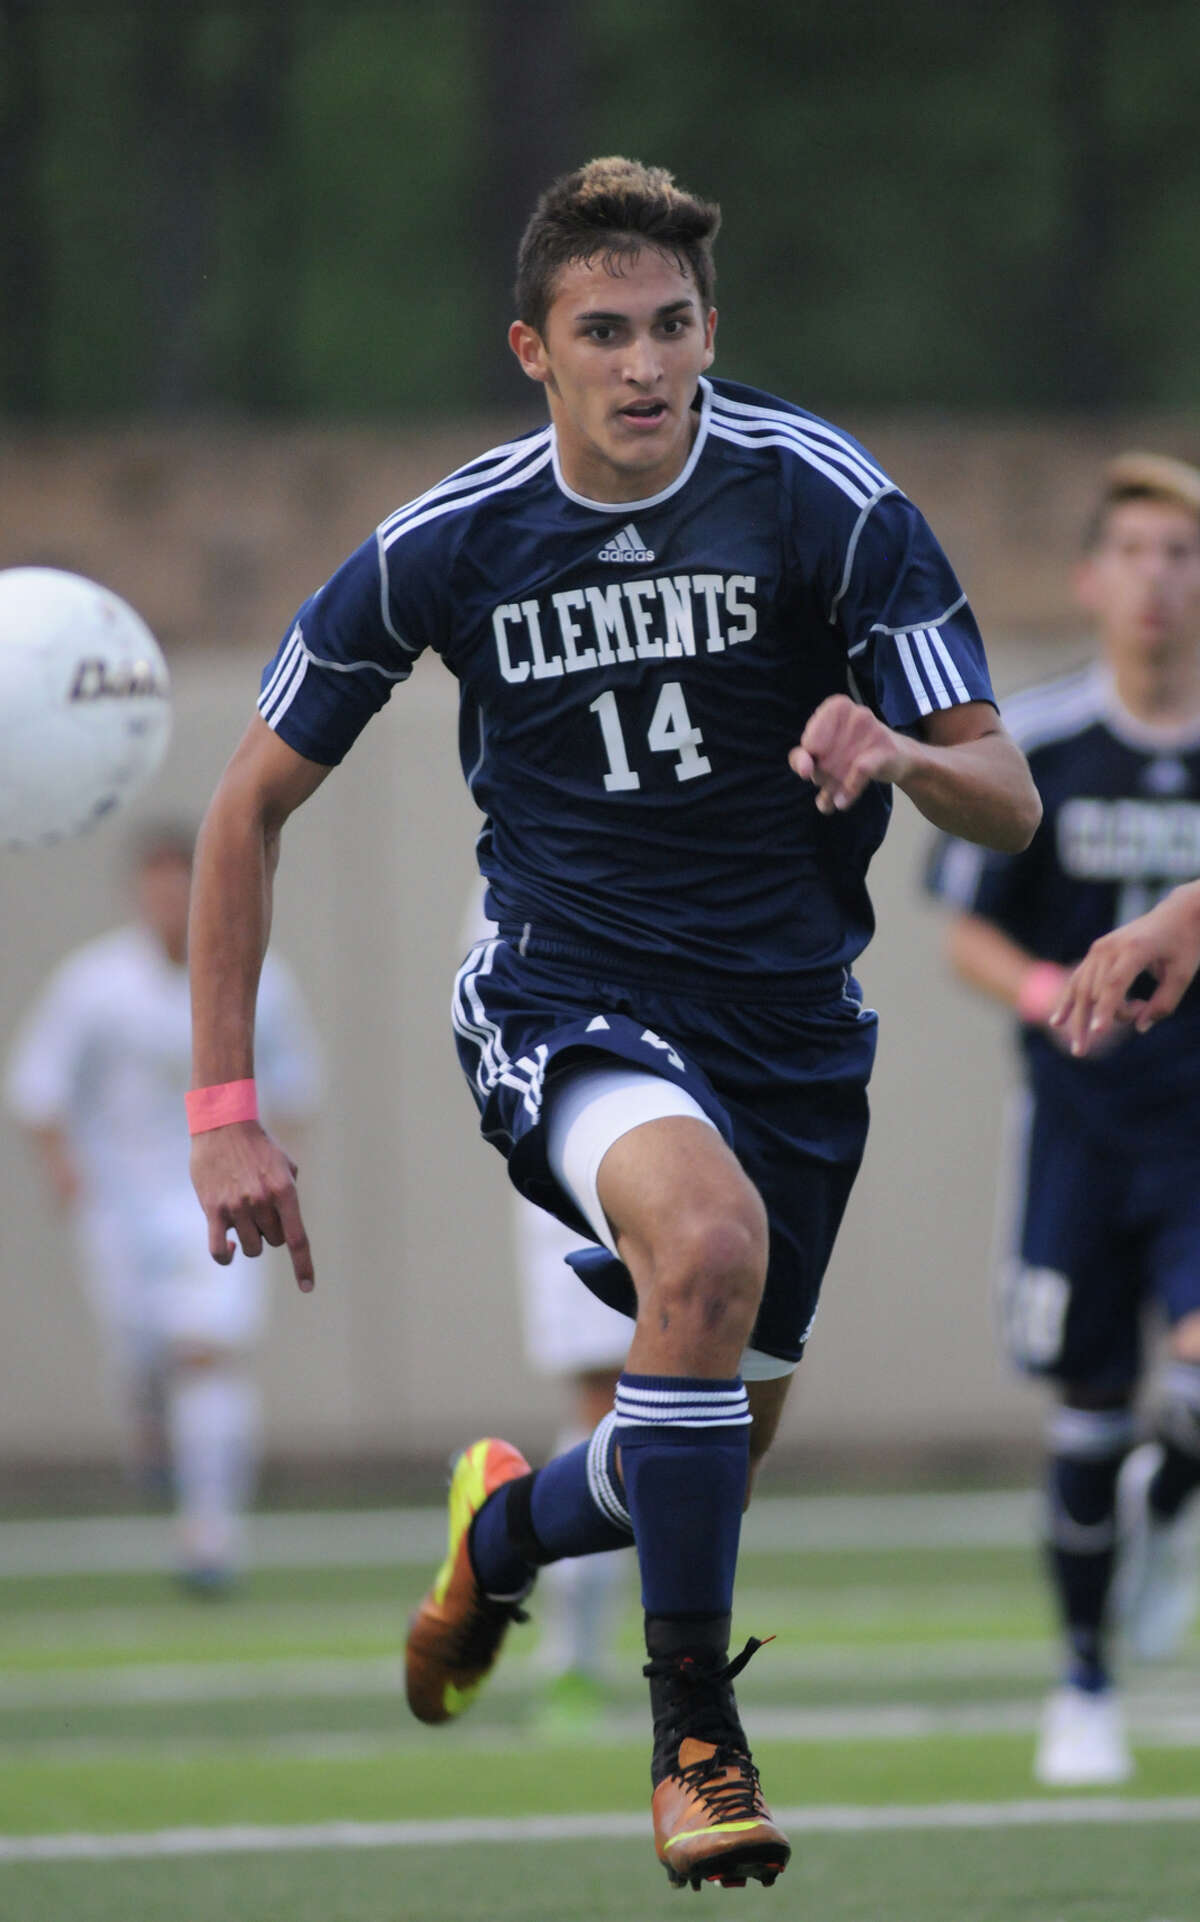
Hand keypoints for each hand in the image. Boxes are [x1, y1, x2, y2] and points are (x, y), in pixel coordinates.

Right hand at [190, 1119, 314, 1290]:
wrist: (224, 1126)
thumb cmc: (258, 1146)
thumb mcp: (286, 1165)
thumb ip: (290, 1194)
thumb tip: (287, 1225)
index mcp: (285, 1191)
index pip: (298, 1238)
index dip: (303, 1266)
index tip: (307, 1287)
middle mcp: (262, 1201)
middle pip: (274, 1242)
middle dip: (272, 1231)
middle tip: (262, 1209)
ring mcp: (237, 1207)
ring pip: (251, 1247)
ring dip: (251, 1239)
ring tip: (246, 1216)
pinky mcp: (213, 1210)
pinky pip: (219, 1250)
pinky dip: (227, 1256)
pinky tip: (231, 1249)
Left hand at [789, 696, 913, 813]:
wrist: (899, 758)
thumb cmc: (855, 752)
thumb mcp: (822, 752)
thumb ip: (800, 758)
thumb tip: (805, 771)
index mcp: (835, 707)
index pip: (809, 743)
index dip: (813, 760)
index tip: (824, 761)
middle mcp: (854, 713)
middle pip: (823, 758)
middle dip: (824, 775)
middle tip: (837, 774)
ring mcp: (871, 729)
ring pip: (838, 768)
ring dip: (834, 787)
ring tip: (841, 788)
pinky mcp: (884, 749)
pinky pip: (859, 771)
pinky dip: (848, 790)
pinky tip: (842, 802)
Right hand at [1051, 896, 1199, 1056]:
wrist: (1177, 913)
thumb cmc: (1185, 943)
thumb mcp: (1184, 974)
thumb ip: (1163, 1003)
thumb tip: (1140, 1028)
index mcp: (1134, 949)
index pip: (1113, 984)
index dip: (1105, 1009)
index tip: (1099, 1033)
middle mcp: (1110, 947)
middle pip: (1095, 992)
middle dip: (1102, 1019)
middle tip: (1099, 1040)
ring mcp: (1099, 948)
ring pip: (1082, 989)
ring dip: (1080, 1019)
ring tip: (1079, 1048)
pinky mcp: (1096, 952)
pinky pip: (1078, 980)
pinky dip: (1068, 1001)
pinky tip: (1057, 1022)